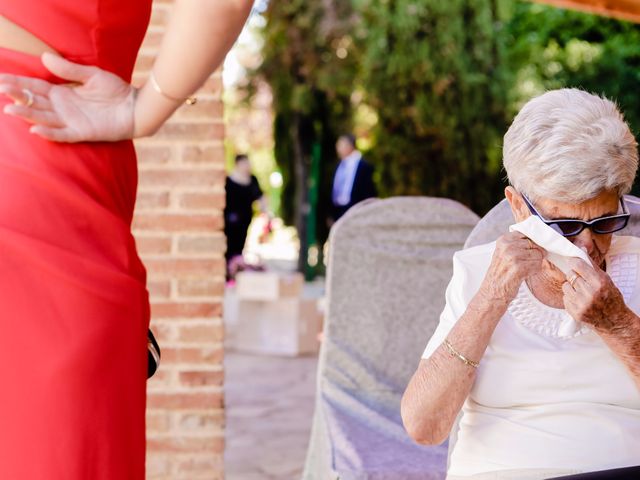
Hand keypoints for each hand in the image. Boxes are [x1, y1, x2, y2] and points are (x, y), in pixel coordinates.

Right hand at [0, 52, 135, 142]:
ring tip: (10, 109)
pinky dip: (50, 133)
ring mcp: (71, 121)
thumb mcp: (91, 75)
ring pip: (44, 118)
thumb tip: (45, 57)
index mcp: (62, 93)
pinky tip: (35, 129)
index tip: (0, 79)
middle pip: (34, 102)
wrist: (135, 107)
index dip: (18, 83)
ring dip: (27, 114)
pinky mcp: (82, 133)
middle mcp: (63, 108)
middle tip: (1, 91)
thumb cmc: (115, 91)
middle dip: (17, 97)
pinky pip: (62, 134)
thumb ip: (69, 70)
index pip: (34, 87)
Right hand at [480, 232, 544, 303]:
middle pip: (535, 245)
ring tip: (522, 270)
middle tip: (522, 264)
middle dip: (533, 255)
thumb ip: (518, 244)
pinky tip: (523, 275)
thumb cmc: (501, 273)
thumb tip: (539, 241)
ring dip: (534, 264)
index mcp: (503, 240)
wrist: (492, 291)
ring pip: (538, 255)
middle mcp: (507, 246)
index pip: (527, 235)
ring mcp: (513, 256)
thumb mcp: (504, 253)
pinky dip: (534, 271)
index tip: (526, 253)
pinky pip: (537, 265)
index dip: (530, 245)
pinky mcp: (519, 268)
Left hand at [562, 258, 632, 333]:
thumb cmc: (611, 297)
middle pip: (570, 275)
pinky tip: (580, 301)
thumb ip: (591, 265)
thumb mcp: (606, 279)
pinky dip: (570, 298)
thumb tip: (581, 249)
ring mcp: (581, 304)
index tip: (571, 261)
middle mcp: (590, 293)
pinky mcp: (575, 313)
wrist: (614, 320)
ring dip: (570, 287)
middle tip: (581, 280)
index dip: (573, 262)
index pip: (578, 266)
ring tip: (581, 292)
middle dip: (574, 276)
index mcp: (599, 283)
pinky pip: (565, 298)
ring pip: (565, 286)